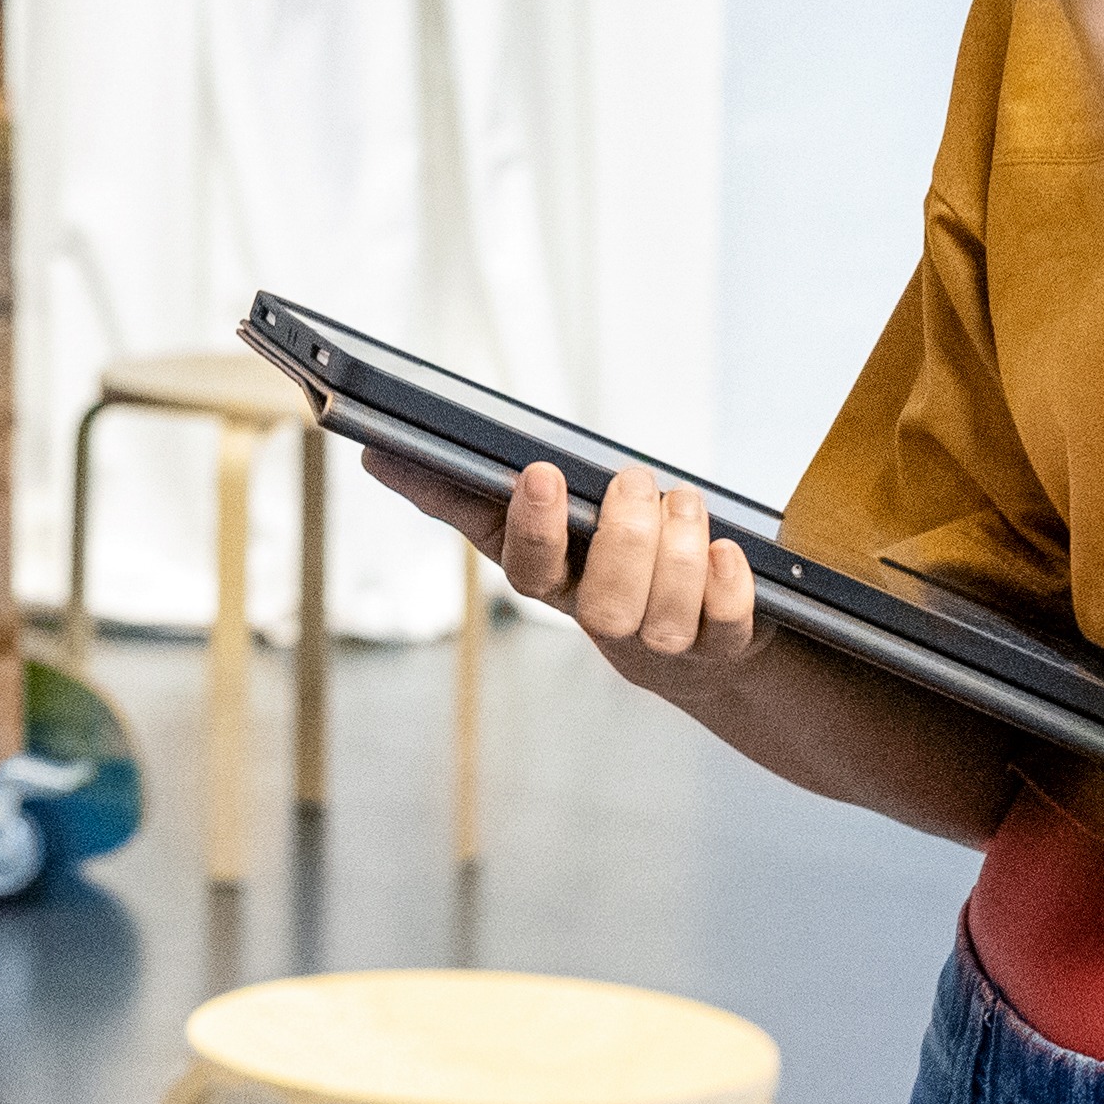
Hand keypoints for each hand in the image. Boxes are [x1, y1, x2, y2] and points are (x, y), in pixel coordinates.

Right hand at [366, 452, 755, 712]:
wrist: (691, 641)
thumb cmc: (603, 560)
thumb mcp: (538, 525)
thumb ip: (465, 495)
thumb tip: (377, 457)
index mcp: (552, 582)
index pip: (527, 567)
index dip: (533, 525)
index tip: (539, 472)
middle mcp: (603, 622)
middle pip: (607, 602)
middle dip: (627, 536)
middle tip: (637, 480)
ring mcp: (662, 642)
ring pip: (664, 613)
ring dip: (678, 550)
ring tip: (684, 501)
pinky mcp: (718, 646)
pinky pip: (724, 625)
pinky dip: (726, 585)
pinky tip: (725, 550)